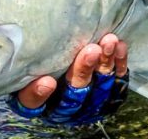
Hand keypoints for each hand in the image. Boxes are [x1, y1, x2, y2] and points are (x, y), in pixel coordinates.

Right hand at [8, 33, 128, 124]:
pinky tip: (120, 46)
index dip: (40, 94)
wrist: (62, 60)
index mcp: (41, 101)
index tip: (46, 81)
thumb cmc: (40, 63)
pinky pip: (118, 79)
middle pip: (76, 90)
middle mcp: (67, 104)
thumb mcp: (26, 67)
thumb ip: (27, 67)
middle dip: (84, 69)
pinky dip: (120, 62)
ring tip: (109, 42)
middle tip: (91, 50)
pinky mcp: (110, 90)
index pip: (35, 103)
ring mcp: (91, 98)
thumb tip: (38, 72)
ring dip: (106, 63)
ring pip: (101, 84)